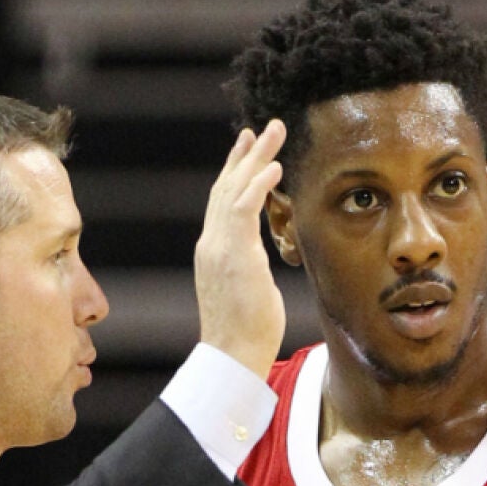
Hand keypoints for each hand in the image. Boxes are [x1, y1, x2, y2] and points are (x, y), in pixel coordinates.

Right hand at [195, 121, 287, 379]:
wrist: (232, 357)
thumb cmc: (245, 334)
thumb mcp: (247, 292)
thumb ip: (248, 271)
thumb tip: (256, 268)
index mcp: (214, 252)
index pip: (222, 203)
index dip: (235, 174)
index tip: (248, 150)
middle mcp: (212, 244)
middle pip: (225, 188)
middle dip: (244, 155)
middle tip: (260, 128)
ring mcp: (219, 247)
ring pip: (234, 190)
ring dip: (255, 158)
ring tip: (273, 132)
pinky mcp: (233, 255)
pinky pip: (244, 210)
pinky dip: (258, 185)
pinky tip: (275, 167)